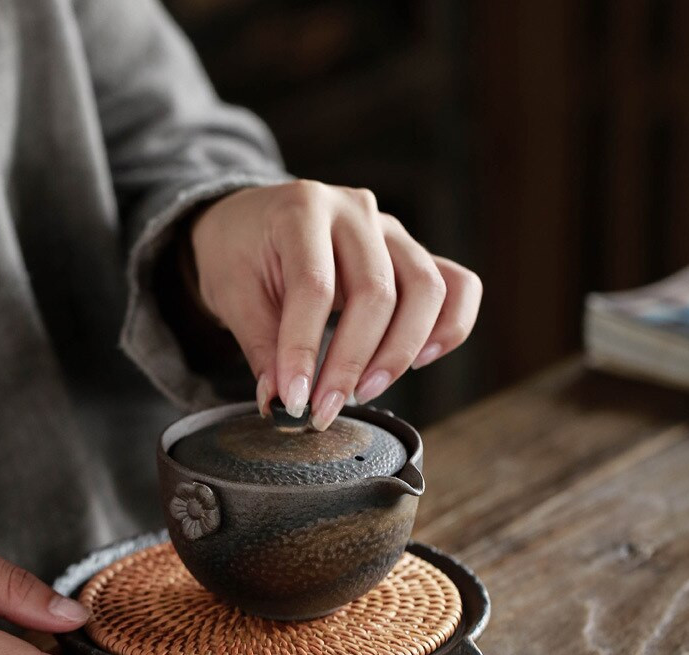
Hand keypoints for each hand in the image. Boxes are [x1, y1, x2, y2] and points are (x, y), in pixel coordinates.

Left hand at [191, 180, 481, 429]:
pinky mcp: (411, 253)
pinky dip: (450, 325)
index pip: (315, 287)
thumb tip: (281, 400)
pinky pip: (456, 285)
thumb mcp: (232, 292)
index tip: (294, 400)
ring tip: (365, 391)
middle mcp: (355, 211)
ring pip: (426, 289)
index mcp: (302, 209)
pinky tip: (422, 360)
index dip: (304, 350)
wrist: (252, 222)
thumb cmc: (240, 251)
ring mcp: (391, 230)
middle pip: (377, 291)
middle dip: (352, 362)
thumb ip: (261, 345)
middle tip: (325, 409)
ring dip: (400, 351)